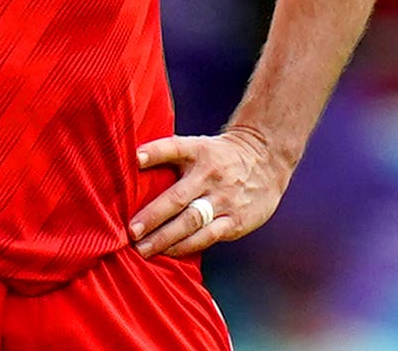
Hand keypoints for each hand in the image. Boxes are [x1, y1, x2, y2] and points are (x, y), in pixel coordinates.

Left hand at [128, 124, 291, 258]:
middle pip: (177, 198)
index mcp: (198, 151)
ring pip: (192, 222)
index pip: (173, 148)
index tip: (134, 159)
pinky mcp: (235, 220)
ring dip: (166, 239)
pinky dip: (187, 246)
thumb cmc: (219, 156)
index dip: (152, 153)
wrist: (266, 159)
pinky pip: (208, 237)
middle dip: (152, 217)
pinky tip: (169, 252)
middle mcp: (210, 175)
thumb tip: (130, 168)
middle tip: (131, 232)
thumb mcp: (197, 146)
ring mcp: (224, 199)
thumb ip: (169, 156)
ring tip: (144, 250)